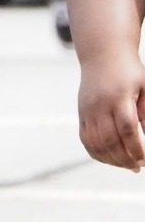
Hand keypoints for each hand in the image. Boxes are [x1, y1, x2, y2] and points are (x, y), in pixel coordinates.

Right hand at [78, 51, 144, 170]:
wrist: (102, 55)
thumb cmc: (129, 71)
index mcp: (118, 97)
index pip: (127, 129)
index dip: (136, 148)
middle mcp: (99, 106)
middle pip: (110, 140)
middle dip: (125, 158)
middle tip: (138, 167)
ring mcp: (88, 111)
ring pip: (96, 143)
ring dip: (112, 159)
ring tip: (127, 165)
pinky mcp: (82, 114)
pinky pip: (86, 140)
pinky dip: (97, 153)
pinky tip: (110, 159)